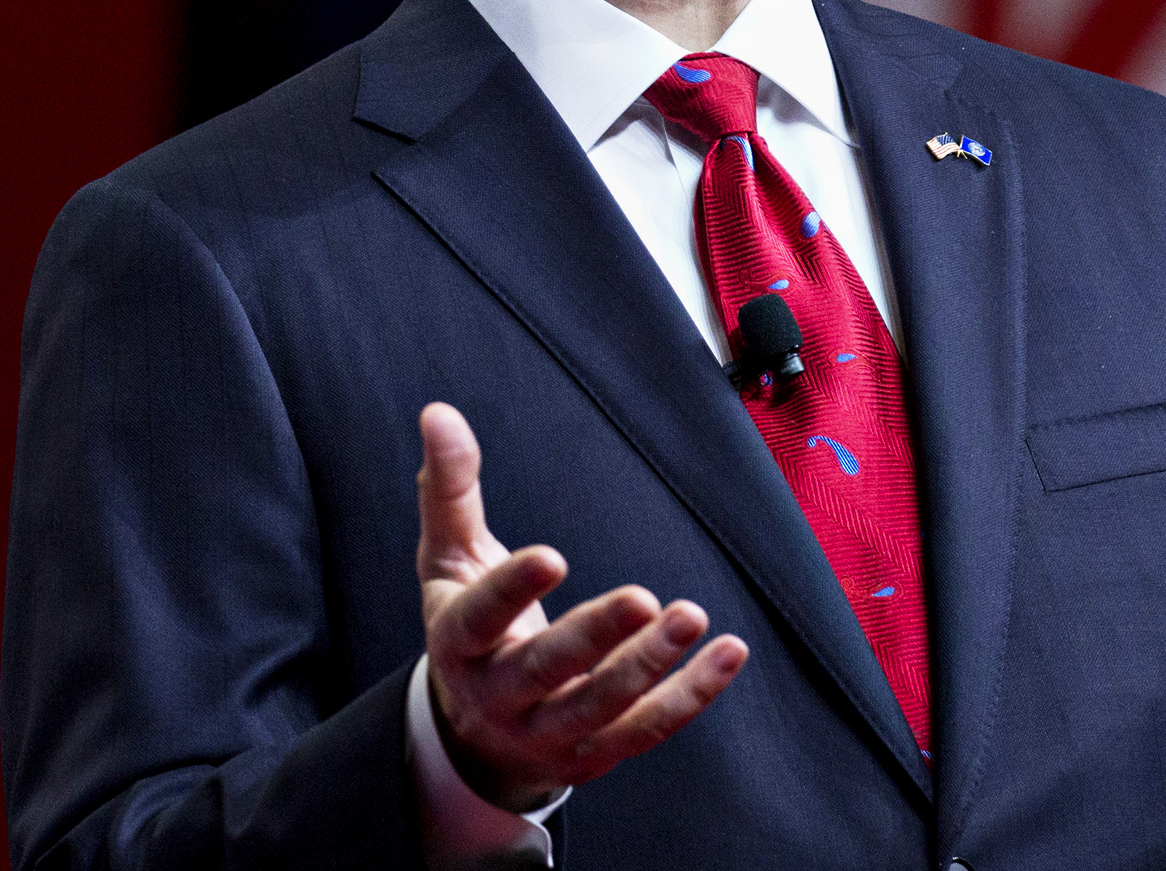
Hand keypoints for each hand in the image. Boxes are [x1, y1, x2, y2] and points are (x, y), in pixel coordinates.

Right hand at [416, 403, 748, 810]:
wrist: (473, 735)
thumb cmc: (468, 623)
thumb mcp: (449, 557)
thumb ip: (450, 488)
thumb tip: (438, 412)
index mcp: (459, 642)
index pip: (479, 618)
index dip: (512, 590)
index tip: (551, 556)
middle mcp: (499, 695)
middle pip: (546, 670)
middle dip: (595, 637)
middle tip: (643, 598)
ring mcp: (547, 732)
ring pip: (601, 706)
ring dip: (650, 665)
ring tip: (691, 615)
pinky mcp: (594, 754)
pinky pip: (647, 729)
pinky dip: (691, 695)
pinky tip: (728, 653)